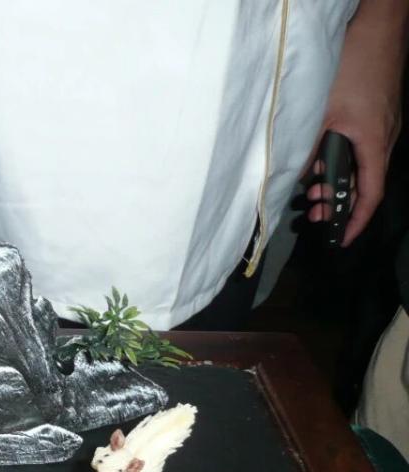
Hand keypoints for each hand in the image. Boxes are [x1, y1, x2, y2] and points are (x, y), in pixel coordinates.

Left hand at [307, 0, 407, 245]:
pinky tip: (320, 157)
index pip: (369, 194)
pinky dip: (342, 159)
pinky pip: (361, 145)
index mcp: (374, 142)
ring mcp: (383, 122)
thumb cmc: (350, 65)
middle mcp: (384, 136)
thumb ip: (308, 148)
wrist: (377, 23)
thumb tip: (297, 178)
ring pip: (361, 163)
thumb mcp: (321, 113)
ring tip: (312, 188)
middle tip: (313, 211)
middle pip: (364, 182)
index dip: (356, 221)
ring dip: (338, 179)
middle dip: (339, 202)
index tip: (341, 238)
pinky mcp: (377, 110)